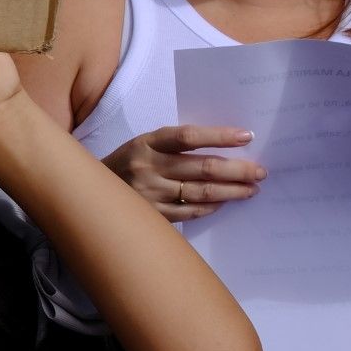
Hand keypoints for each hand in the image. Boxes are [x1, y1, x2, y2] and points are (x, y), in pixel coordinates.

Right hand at [103, 125, 262, 222]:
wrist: (91, 191)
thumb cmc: (128, 164)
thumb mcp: (145, 145)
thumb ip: (175, 146)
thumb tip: (224, 149)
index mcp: (147, 143)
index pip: (189, 137)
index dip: (220, 136)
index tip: (247, 137)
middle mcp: (148, 167)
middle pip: (203, 168)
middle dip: (237, 170)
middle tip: (260, 172)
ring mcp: (149, 193)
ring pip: (201, 192)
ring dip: (231, 191)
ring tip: (251, 189)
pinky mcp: (151, 214)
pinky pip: (189, 212)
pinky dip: (210, 207)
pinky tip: (224, 203)